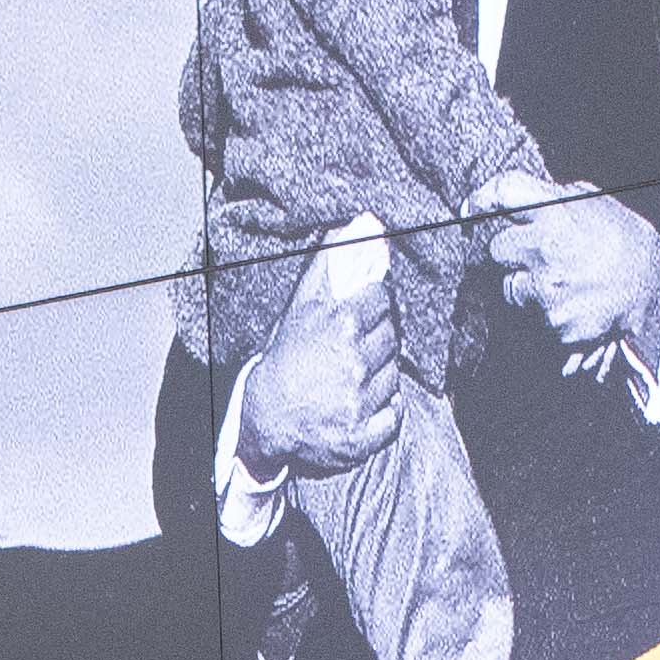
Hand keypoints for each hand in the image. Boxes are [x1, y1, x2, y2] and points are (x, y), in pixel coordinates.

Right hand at [229, 270, 397, 474]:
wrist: (265, 419)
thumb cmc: (284, 358)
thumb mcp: (301, 308)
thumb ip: (332, 265)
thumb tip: (364, 224)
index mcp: (341, 325)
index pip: (382, 301)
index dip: (373, 307)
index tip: (361, 316)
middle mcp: (353, 362)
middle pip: (392, 338)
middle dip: (376, 341)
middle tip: (354, 350)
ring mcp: (359, 401)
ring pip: (394, 376)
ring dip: (379, 375)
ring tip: (353, 378)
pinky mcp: (363, 435)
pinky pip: (393, 415)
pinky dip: (384, 410)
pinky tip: (364, 404)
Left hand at [488, 184, 659, 359]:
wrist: (652, 288)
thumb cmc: (622, 240)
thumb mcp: (595, 203)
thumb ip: (554, 197)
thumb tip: (513, 195)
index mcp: (558, 211)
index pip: (505, 191)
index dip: (482, 197)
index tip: (472, 207)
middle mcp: (546, 247)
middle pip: (495, 247)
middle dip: (508, 251)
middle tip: (531, 254)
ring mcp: (547, 288)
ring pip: (508, 287)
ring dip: (524, 285)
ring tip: (559, 280)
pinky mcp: (552, 322)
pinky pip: (530, 317)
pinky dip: (543, 313)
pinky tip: (570, 301)